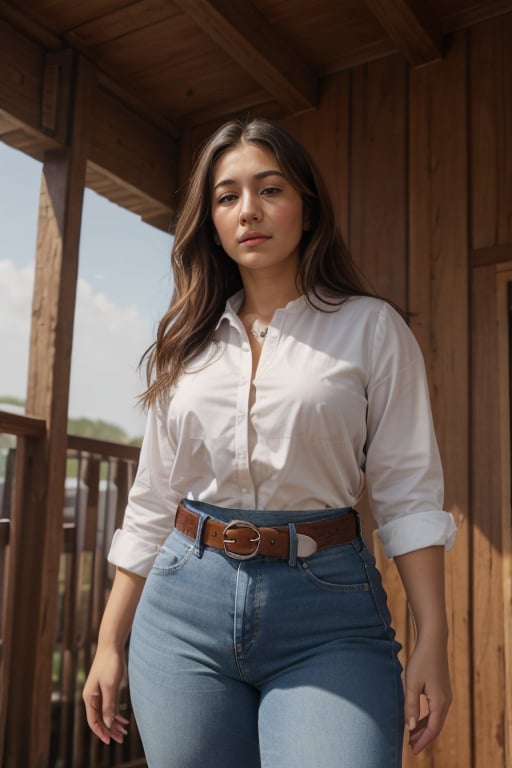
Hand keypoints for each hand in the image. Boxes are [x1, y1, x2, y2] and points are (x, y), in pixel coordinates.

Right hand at [83, 646, 129, 744]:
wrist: (110, 646)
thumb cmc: (109, 664)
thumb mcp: (110, 686)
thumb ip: (108, 705)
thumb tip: (108, 723)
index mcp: (90, 698)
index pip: (93, 721)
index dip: (101, 732)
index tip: (110, 741)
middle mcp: (92, 697)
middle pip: (99, 719)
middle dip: (110, 730)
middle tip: (121, 739)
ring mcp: (98, 693)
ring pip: (105, 713)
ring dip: (114, 723)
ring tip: (125, 732)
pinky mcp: (105, 689)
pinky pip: (109, 706)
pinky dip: (115, 714)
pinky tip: (124, 719)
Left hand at [404, 638, 451, 753]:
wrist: (433, 641)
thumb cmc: (420, 660)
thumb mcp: (411, 683)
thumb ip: (411, 705)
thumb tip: (411, 727)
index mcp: (440, 702)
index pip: (432, 729)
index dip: (423, 741)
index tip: (413, 751)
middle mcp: (446, 701)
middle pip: (436, 726)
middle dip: (424, 738)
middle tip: (411, 746)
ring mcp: (446, 695)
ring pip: (436, 719)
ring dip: (425, 728)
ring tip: (412, 735)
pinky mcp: (442, 689)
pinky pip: (436, 710)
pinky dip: (428, 718)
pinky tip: (418, 719)